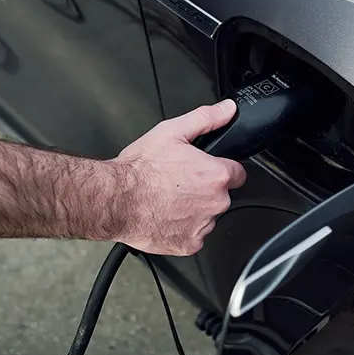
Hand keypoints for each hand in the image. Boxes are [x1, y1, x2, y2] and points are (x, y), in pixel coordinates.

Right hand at [100, 100, 246, 255]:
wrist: (116, 199)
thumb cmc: (140, 169)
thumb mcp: (173, 132)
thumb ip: (206, 119)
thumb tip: (227, 110)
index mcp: (216, 175)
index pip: (237, 173)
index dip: (220, 169)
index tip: (205, 171)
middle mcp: (215, 202)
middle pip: (221, 196)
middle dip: (205, 190)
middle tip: (179, 183)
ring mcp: (203, 225)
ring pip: (208, 216)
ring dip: (194, 209)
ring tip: (169, 199)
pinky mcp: (190, 244)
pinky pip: (194, 235)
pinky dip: (183, 228)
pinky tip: (166, 215)